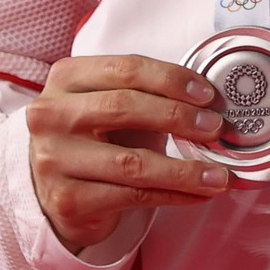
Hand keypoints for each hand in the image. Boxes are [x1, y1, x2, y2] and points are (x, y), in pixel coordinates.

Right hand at [26, 54, 232, 255]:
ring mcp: (53, 159)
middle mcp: (51, 115)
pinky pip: (132, 197)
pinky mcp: (66, 200)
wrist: (57, 188)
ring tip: (218, 175)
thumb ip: (150, 95)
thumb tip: (210, 103)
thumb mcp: (114, 106)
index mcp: (66, 78)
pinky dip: (173, 195)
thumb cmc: (96, 137)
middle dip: (179, 116)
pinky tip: (198, 194)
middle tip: (215, 127)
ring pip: (132, 162)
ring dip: (184, 170)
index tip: (207, 95)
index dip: (171, 79)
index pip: (126, 69)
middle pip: (124, 107)